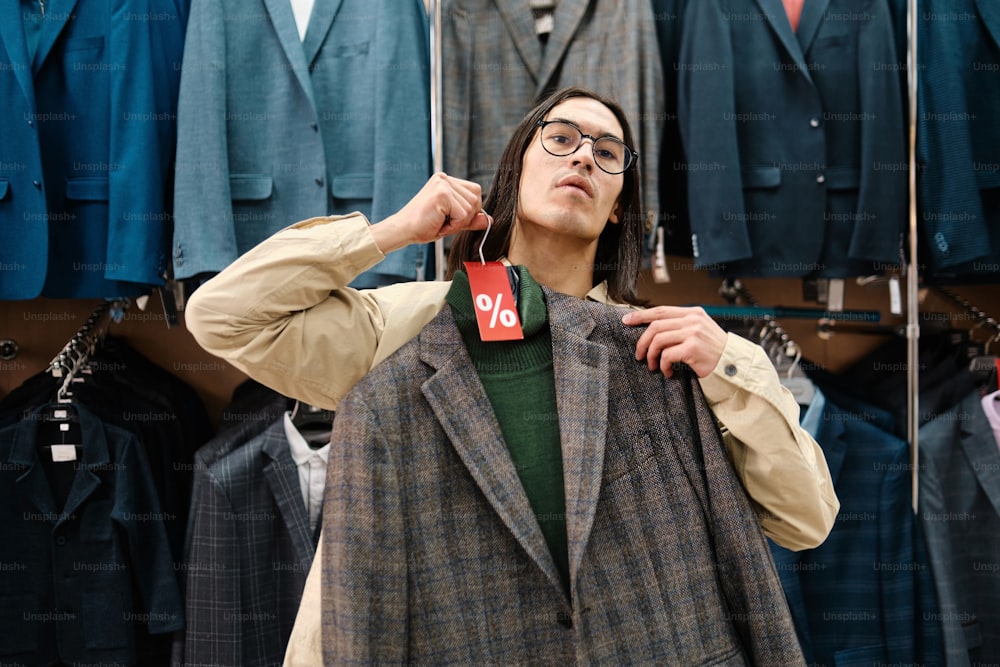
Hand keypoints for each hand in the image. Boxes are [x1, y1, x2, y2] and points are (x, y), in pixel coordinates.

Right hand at [371, 172, 491, 252]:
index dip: (469, 210)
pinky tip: (439, 224)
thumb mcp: (452, 222)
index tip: (452, 219)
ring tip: (440, 223)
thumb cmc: (423, 226)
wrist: (402, 230)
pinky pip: (463, 214)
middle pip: (476, 198)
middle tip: (445, 223)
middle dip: (465, 217)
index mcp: (446, 181)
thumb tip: (489, 219)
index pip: (475, 192)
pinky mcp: (442, 194)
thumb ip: (470, 219)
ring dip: (458, 223)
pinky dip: (454, 226)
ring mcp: (443, 184)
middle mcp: (445, 178)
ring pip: (471, 207)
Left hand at [622, 306, 727, 377]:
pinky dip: (663, 365)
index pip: (661, 311)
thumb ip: (681, 326)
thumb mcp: (699, 331)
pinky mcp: (692, 348)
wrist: (734, 365)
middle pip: (655, 326)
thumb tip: (652, 328)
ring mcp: (693, 333)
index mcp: (693, 313)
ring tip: (653, 366)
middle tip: (639, 355)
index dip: (641, 315)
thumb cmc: (713, 351)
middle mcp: (692, 320)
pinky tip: (667, 372)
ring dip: (651, 356)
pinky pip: (667, 355)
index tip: (626, 321)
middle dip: (642, 341)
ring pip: (658, 340)